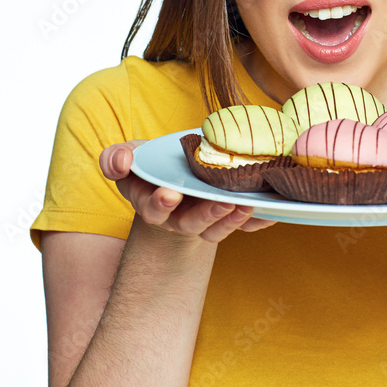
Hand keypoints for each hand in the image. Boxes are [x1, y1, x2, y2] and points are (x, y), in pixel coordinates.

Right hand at [100, 140, 276, 243]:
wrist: (175, 178)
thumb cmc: (151, 166)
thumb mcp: (129, 158)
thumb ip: (115, 159)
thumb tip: (120, 162)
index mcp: (153, 203)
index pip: (153, 209)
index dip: (159, 204)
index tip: (169, 194)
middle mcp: (179, 217)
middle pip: (191, 224)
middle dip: (206, 215)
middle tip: (222, 203)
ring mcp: (204, 220)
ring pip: (217, 228)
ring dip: (233, 220)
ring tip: (247, 204)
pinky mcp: (226, 218)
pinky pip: (243, 226)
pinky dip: (257, 222)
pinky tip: (271, 213)